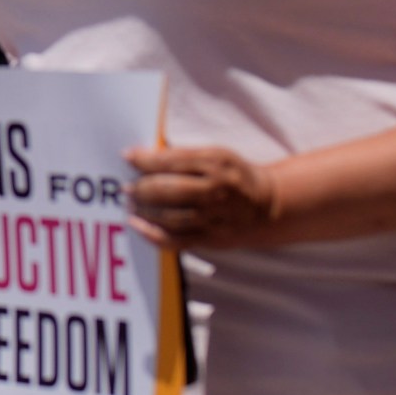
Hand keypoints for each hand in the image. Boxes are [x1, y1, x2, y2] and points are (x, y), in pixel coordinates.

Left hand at [126, 146, 279, 248]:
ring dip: (144, 210)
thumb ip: (183, 155)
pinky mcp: (212, 239)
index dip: (145, 160)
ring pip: (170, 216)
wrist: (269, 206)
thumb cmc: (235, 175)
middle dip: (142, 188)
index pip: (172, 161)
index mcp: (216, 164)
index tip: (127, 157)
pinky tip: (136, 226)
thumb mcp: (217, 155)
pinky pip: (177, 240)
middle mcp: (216, 190)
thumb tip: (144, 156)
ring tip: (130, 204)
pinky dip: (152, 235)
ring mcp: (214, 217)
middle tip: (126, 187)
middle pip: (170, 190)